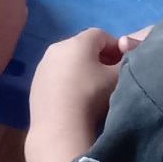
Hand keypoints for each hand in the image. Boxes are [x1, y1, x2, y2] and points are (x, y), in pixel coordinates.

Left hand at [25, 28, 124, 161]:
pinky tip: (74, 100)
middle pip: (82, 47)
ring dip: (81, 70)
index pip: (100, 35)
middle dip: (98, 58)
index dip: (115, 46)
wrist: (59, 126)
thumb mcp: (117, 78)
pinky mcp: (35, 84)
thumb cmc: (92, 96)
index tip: (123, 63)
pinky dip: (66, 83)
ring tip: (91, 91)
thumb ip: (126, 62)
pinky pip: (55, 77)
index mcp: (77, 42)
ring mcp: (42, 66)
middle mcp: (56, 48)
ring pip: (67, 62)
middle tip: (109, 77)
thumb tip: (126, 56)